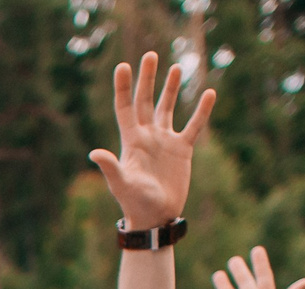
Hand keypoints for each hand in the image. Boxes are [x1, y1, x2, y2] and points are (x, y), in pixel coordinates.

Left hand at [87, 53, 214, 230]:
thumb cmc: (135, 203)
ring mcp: (165, 141)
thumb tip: (94, 153)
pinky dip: (201, 111)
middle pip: (145, 101)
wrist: (156, 218)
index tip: (123, 66)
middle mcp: (147, 136)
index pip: (125, 107)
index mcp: (131, 140)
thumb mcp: (122, 184)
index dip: (124, 87)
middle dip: (147, 78)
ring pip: (168, 108)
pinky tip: (209, 93)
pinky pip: (193, 126)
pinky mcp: (182, 150)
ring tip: (176, 67)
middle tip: (150, 55)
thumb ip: (110, 167)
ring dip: (171, 89)